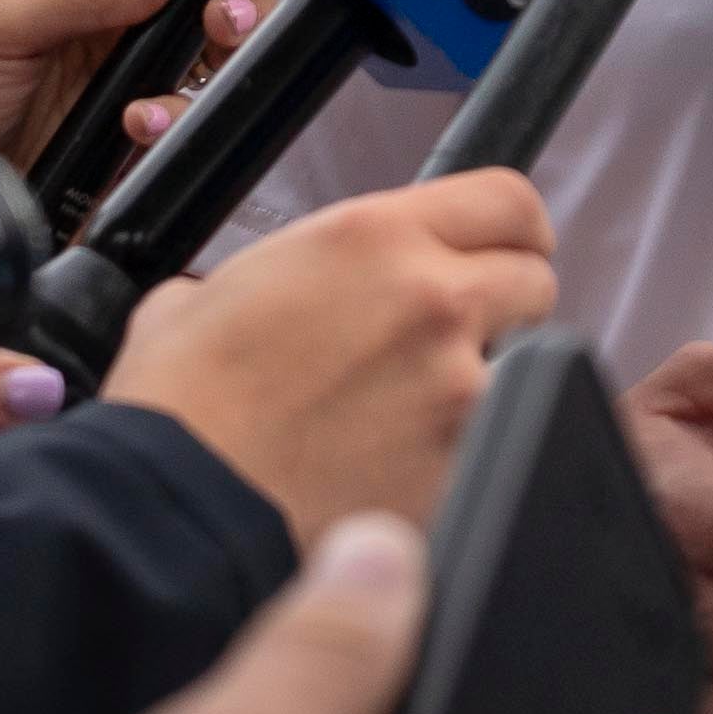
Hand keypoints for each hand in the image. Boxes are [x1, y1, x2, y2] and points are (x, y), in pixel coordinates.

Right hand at [103, 173, 557, 543]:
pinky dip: (471, 447)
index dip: (513, 227)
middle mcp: (431, 300)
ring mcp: (458, 387)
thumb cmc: (179, 410)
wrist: (178, 512)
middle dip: (504, 304)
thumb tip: (268, 293)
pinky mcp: (462, 464)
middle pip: (534, 280)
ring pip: (530, 364)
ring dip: (493, 378)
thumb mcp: (204, 296)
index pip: (508, 201)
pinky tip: (416, 463)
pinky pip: (500, 440)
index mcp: (373, 238)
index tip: (508, 247)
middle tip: (457, 335)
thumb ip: (274, 276)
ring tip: (428, 409)